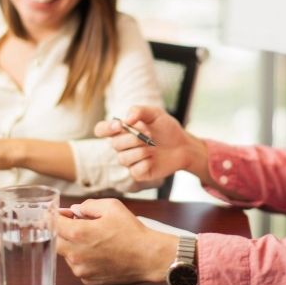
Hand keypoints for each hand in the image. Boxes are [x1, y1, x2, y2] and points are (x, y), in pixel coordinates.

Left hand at [56, 199, 176, 284]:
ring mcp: (81, 270)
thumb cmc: (132, 231)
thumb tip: (75, 210)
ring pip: (67, 255)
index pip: (53, 223)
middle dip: (63, 232)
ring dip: (74, 246)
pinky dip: (84, 260)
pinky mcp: (89, 280)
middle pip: (55, 241)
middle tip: (77, 225)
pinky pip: (79, 267)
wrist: (148, 257)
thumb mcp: (112, 207)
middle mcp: (76, 254)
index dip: (55, 216)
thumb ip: (88, 205)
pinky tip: (100, 254)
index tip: (63, 213)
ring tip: (95, 240)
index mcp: (79, 234)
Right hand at [95, 106, 210, 182]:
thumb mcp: (156, 114)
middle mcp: (122, 146)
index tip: (120, 125)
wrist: (183, 146)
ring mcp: (129, 160)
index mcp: (122, 130)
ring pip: (122, 159)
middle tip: (149, 135)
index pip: (101, 129)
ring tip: (153, 147)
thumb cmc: (167, 129)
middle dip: (132, 139)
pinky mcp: (138, 173)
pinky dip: (145, 164)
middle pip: (113, 144)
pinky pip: (134, 171)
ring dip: (140, 151)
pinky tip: (154, 160)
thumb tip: (126, 119)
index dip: (106, 128)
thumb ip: (140, 111)